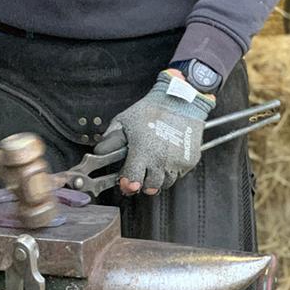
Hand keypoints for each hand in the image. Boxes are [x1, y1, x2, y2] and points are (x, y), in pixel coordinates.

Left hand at [93, 70, 214, 194]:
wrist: (180, 100)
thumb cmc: (152, 109)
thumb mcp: (124, 120)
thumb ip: (110, 139)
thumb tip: (99, 152)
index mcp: (143, 152)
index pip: (133, 183)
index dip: (127, 184)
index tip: (126, 181)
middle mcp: (161, 160)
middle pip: (150, 188)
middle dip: (143, 183)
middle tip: (140, 173)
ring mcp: (177, 162)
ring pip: (165, 184)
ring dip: (158, 178)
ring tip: (154, 164)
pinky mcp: (189, 161)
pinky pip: (179, 174)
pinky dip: (172, 170)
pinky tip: (167, 157)